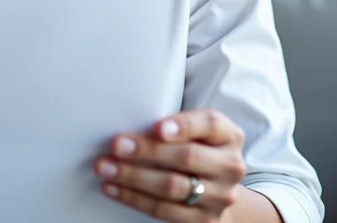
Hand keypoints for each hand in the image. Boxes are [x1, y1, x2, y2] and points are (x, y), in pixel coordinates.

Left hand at [94, 109, 246, 221]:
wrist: (215, 192)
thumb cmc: (197, 151)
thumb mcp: (197, 133)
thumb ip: (175, 126)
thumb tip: (130, 124)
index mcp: (229, 136)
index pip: (210, 124)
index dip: (184, 125)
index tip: (158, 127)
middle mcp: (230, 166)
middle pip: (187, 157)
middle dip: (147, 150)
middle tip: (116, 145)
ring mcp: (219, 196)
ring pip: (172, 186)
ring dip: (133, 176)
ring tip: (107, 167)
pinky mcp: (203, 220)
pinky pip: (163, 210)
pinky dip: (134, 198)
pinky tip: (114, 188)